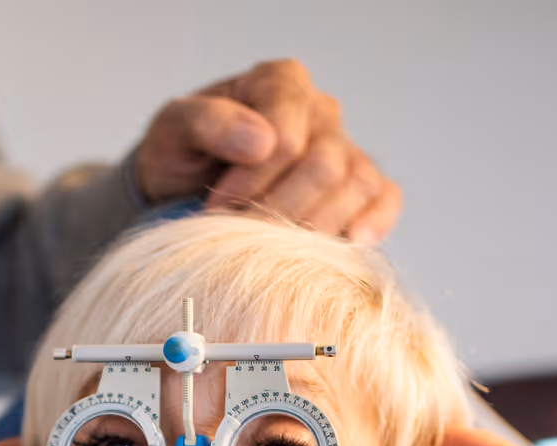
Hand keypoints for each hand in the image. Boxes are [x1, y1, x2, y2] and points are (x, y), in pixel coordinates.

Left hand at [134, 59, 400, 242]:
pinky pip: (384, 200)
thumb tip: (262, 140)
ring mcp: (346, 148)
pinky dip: (372, 223)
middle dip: (279, 211)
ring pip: (357, 186)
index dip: (252, 182)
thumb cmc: (181, 157)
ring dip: (315, 228)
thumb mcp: (172, 131)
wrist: (186, 191)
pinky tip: (348, 242)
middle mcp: (320, 112)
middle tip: (240, 237)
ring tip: (273, 250)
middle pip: (324, 167)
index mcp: (280, 84)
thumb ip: (205, 122)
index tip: (216, 208)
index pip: (286, 138)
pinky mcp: (361, 188)